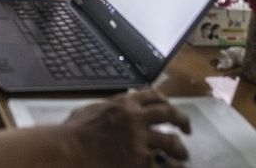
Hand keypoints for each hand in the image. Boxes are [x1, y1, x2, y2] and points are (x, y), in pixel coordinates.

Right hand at [64, 89, 190, 167]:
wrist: (69, 150)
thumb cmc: (73, 132)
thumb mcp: (91, 110)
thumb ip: (107, 108)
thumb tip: (111, 109)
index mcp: (124, 103)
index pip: (152, 95)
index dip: (164, 101)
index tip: (169, 106)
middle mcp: (137, 117)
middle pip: (168, 114)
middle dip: (181, 120)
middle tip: (187, 128)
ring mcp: (141, 139)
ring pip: (170, 141)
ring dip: (180, 149)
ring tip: (183, 155)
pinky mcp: (141, 160)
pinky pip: (163, 164)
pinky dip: (171, 167)